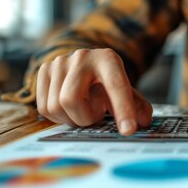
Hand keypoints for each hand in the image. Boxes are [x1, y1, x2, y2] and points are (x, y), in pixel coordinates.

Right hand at [35, 48, 152, 134]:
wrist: (87, 67)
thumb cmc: (108, 84)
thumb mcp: (127, 92)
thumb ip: (138, 106)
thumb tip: (143, 121)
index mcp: (108, 59)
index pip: (115, 85)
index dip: (122, 109)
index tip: (128, 130)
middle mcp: (82, 57)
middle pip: (71, 99)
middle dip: (85, 118)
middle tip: (96, 117)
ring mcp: (60, 62)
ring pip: (55, 106)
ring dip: (72, 118)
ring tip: (84, 109)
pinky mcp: (44, 70)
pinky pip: (44, 107)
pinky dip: (59, 117)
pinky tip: (70, 109)